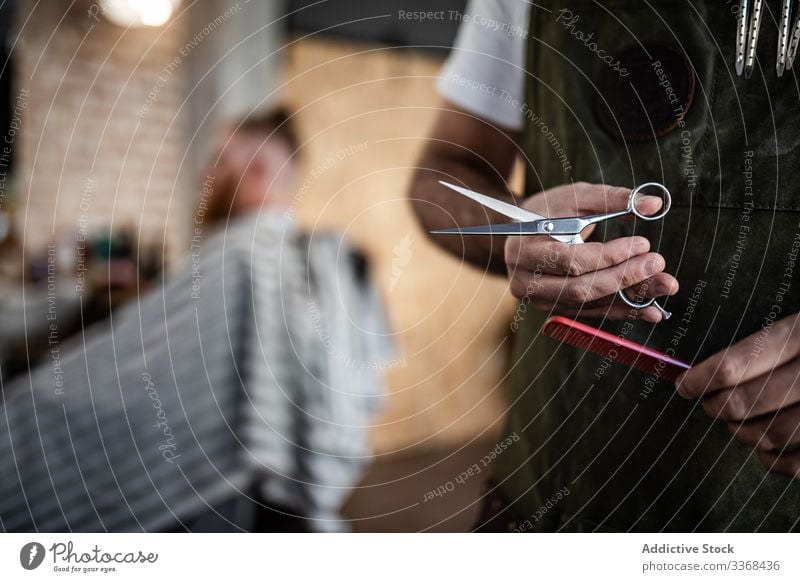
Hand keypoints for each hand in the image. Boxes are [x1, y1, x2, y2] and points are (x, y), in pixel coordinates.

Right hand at [504, 182, 678, 321]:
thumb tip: (653, 204)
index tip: (642, 244)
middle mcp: (526, 281)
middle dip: (624, 278)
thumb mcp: (576, 197)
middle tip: (658, 265)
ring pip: (588, 304)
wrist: (523, 233)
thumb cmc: (548, 210)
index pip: (571, 260)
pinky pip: (591, 313)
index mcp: (525, 250)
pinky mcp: (554, 308)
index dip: (608, 256)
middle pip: (580, 288)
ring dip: (630, 299)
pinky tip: (649, 308)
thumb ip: (612, 199)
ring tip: (664, 287)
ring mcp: (539, 299)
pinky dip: (621, 310)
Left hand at [676, 312, 799, 478]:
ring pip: (772, 435)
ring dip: (743, 433)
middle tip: (709, 405)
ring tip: (737, 424)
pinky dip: (776, 462)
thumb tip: (712, 370)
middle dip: (718, 408)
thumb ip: (768, 340)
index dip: (703, 378)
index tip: (685, 385)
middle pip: (748, 401)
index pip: (738, 362)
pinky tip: (767, 450)